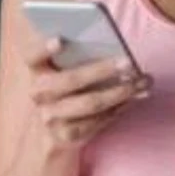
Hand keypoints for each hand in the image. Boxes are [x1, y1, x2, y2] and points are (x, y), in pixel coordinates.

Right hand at [26, 37, 151, 148]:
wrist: (54, 133)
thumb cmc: (69, 90)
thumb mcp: (64, 72)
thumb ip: (79, 58)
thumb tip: (115, 49)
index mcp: (35, 70)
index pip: (32, 55)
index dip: (43, 48)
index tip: (60, 40)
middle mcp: (38, 94)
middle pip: (70, 80)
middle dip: (102, 70)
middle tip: (128, 62)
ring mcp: (51, 117)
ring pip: (91, 102)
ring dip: (121, 91)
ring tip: (142, 81)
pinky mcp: (66, 135)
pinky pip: (99, 120)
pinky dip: (119, 107)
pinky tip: (134, 98)